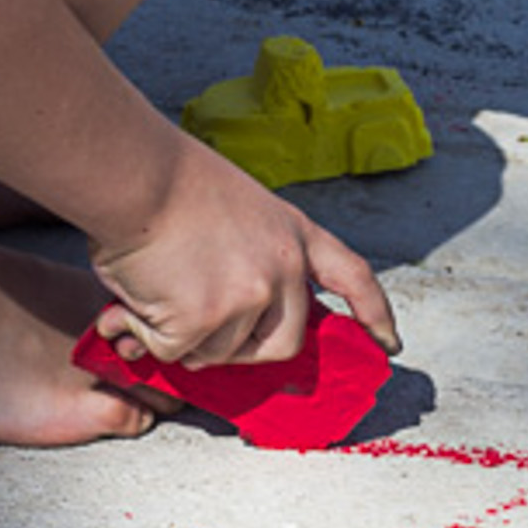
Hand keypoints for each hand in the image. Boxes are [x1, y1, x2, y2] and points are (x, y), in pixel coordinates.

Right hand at [88, 144, 400, 367]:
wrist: (138, 176)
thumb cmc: (172, 184)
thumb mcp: (243, 213)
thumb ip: (250, 261)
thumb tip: (217, 325)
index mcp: (297, 236)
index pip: (353, 279)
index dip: (374, 315)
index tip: (389, 342)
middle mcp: (285, 269)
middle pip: (282, 344)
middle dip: (241, 351)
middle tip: (199, 333)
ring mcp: (249, 296)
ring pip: (218, 351)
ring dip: (182, 335)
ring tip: (157, 288)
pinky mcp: (204, 319)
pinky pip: (173, 351)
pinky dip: (147, 334)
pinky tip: (137, 297)